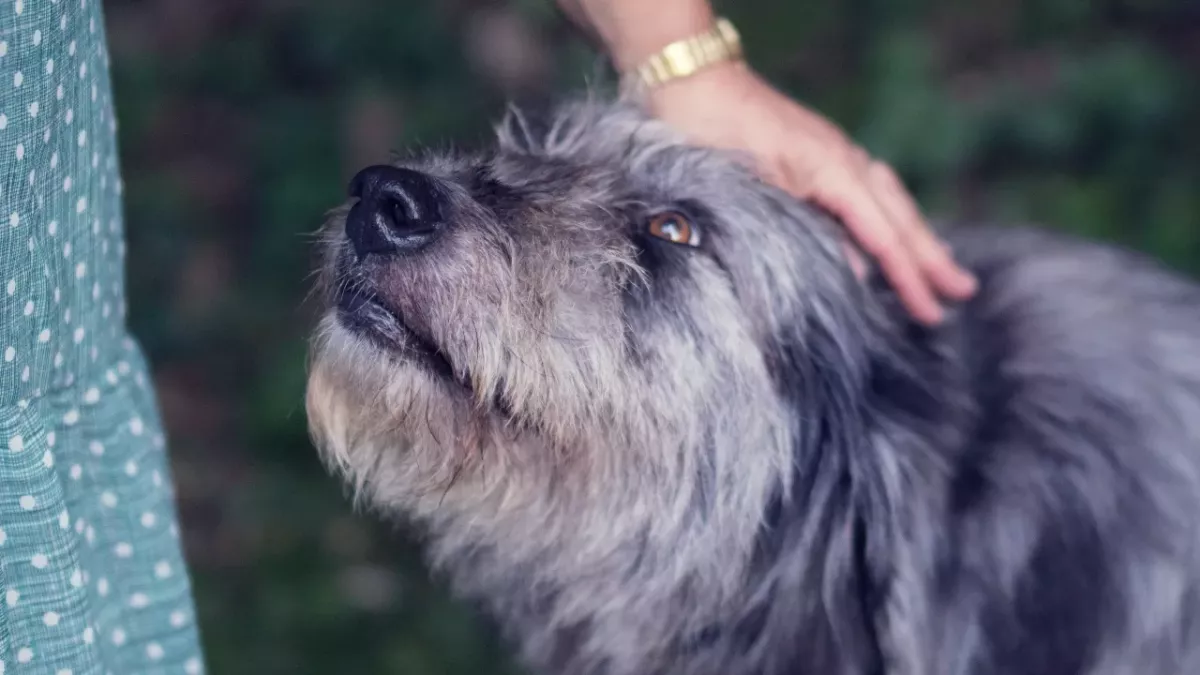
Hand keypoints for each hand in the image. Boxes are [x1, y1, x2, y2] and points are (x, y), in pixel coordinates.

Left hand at [644, 61, 977, 324]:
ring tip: (941, 266)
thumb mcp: (755, 191)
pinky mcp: (815, 154)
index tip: (932, 312)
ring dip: (915, 236)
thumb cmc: (712, 132)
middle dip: (931, 257)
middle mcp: (844, 160)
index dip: (909, 278)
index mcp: (834, 171)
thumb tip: (857, 272)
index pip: (883, 236)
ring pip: (888, 201)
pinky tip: (887, 230)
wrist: (690, 81)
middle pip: (899, 216)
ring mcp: (833, 153)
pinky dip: (887, 216)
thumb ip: (805, 232)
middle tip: (964, 292)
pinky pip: (867, 191)